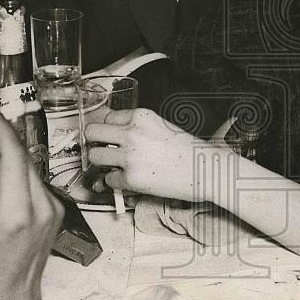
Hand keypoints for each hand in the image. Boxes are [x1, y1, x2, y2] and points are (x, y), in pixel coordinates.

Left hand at [87, 109, 231, 202]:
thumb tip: (118, 136)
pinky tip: (127, 181)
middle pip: (92, 132)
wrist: (207, 170)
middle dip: (95, 142)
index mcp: (142, 116)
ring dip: (101, 163)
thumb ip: (139, 129)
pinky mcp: (131, 178)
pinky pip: (108, 180)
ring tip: (113, 166)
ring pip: (94, 156)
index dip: (107, 129)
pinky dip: (115, 183)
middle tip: (102, 149)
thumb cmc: (191, 151)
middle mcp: (133, 133)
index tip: (107, 136)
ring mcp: (130, 156)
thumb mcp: (164, 127)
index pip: (108, 116)